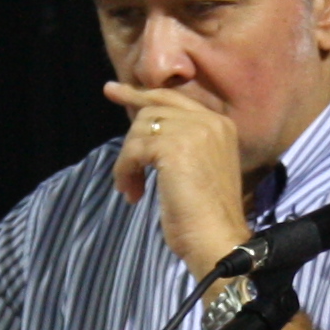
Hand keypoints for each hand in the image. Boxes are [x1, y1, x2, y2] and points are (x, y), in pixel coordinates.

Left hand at [103, 82, 252, 272]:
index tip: (117, 91)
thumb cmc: (206, 216)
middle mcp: (210, 121)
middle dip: (130, 121)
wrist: (218, 239)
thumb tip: (145, 129)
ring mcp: (193, 131)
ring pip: (140, 129)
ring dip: (128, 160)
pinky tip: (132, 193)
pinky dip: (125, 171)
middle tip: (110, 108)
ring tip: (130, 188)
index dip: (143, 93)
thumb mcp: (196, 169)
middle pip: (154, 109)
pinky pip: (134, 149)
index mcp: (220, 124)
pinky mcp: (174, 147)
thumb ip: (181, 143)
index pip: (174, 98)